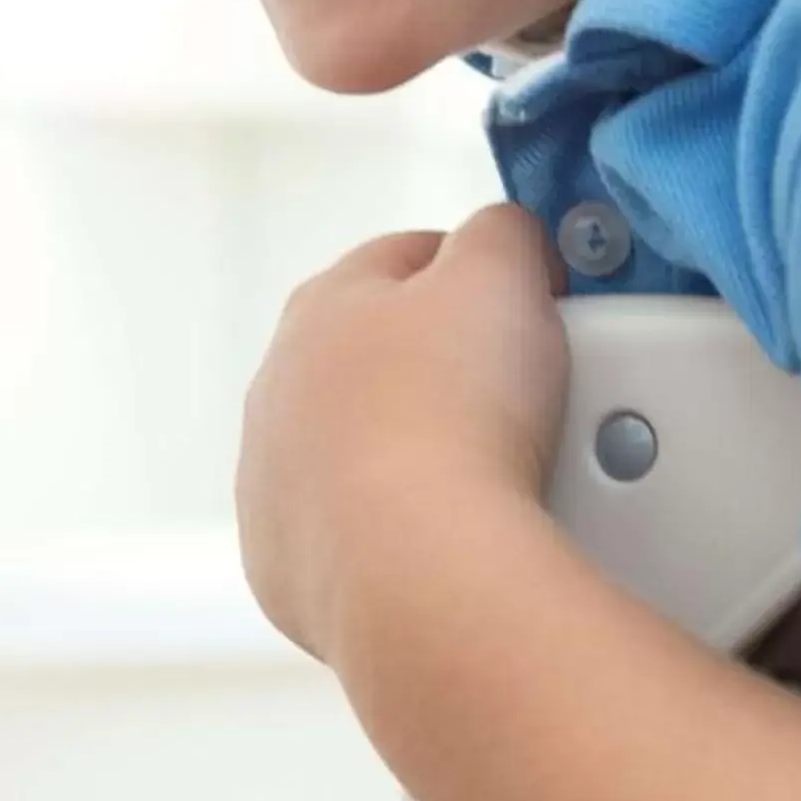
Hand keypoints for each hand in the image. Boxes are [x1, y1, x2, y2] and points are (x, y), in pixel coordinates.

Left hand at [237, 206, 568, 660]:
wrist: (421, 568)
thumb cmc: (454, 413)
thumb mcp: (501, 272)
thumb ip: (502, 232)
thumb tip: (502, 235)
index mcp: (321, 307)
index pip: (402, 261)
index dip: (475, 273)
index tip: (526, 301)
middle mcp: (279, 392)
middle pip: (371, 360)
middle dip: (437, 368)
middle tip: (515, 394)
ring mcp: (274, 482)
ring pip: (353, 451)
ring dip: (409, 455)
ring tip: (483, 477)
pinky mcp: (285, 566)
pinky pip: (349, 534)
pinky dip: (392, 534)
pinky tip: (444, 539)